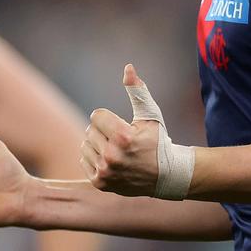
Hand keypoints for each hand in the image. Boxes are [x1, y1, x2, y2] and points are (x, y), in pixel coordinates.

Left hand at [80, 64, 162, 196]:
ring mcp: (105, 171)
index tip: (123, 126)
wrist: (166, 175)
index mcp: (123, 137)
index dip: (109, 118)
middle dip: (104, 131)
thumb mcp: (150, 114)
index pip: (96, 115)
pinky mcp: (100, 183)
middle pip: (90, 130)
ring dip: (98, 144)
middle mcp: (112, 156)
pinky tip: (111, 161)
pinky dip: (94, 159)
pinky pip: (84, 160)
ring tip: (116, 150)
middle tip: (121, 140)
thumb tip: (128, 67)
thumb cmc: (158, 141)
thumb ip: (137, 90)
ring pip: (85, 145)